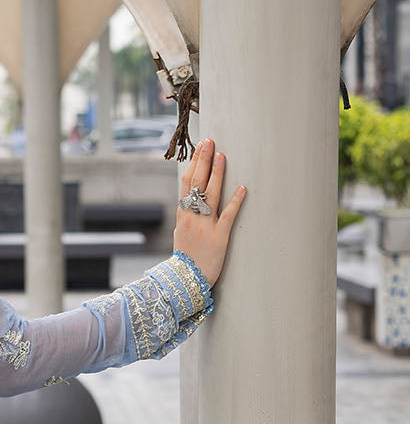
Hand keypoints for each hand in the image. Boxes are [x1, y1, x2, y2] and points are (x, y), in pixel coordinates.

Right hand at [173, 138, 245, 286]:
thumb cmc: (185, 260)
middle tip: (209, 141)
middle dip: (203, 160)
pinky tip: (242, 187)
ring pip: (210, 194)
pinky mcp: (219, 236)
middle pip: (196, 183)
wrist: (185, 282)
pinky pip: (228, 215)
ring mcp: (205, 226)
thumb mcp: (182, 234)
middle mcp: (192, 217)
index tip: (200, 147)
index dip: (193, 163)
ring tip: (222, 155)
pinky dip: (235, 201)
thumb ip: (188, 216)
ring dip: (217, 173)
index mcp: (182, 215)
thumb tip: (192, 200)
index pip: (186, 183)